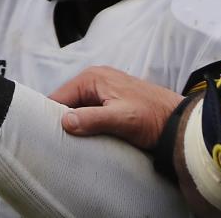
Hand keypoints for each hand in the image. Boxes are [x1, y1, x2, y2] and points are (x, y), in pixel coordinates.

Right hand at [50, 66, 183, 150]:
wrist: (177, 121)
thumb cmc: (152, 117)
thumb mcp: (120, 119)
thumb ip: (92, 118)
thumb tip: (64, 121)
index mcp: (93, 78)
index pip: (59, 96)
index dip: (50, 115)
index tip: (43, 134)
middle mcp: (95, 79)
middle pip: (66, 102)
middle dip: (62, 120)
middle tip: (56, 142)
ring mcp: (103, 89)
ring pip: (77, 108)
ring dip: (74, 124)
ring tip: (69, 142)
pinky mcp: (110, 101)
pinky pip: (89, 112)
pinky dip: (85, 124)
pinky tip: (85, 138)